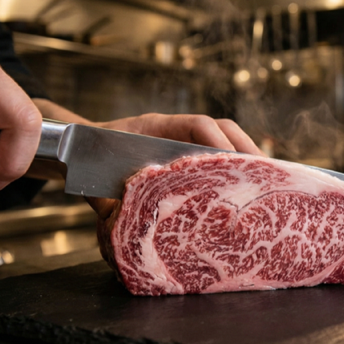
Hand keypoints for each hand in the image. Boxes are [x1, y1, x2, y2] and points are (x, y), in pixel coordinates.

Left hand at [88, 112, 263, 217]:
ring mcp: (182, 141)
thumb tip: (119, 218)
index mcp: (154, 127)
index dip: (218, 142)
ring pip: (225, 140)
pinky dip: (236, 168)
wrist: (74, 147)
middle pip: (222, 129)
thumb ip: (105, 197)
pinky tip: (249, 190)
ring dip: (248, 158)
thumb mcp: (92, 179)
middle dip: (247, 149)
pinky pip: (216, 155)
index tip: (233, 163)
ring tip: (268, 183)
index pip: (197, 125)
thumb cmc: (85, 158)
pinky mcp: (184, 157)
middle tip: (268, 174)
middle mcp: (174, 131)